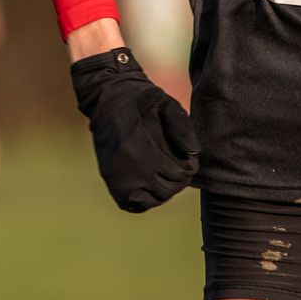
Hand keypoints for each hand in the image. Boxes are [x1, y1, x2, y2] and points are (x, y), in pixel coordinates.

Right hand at [68, 47, 197, 211]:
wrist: (106, 96)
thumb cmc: (140, 99)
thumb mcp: (166, 104)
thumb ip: (183, 127)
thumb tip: (194, 153)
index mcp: (144, 151)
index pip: (178, 176)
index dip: (188, 170)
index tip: (188, 162)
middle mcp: (128, 169)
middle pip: (165, 192)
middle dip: (177, 182)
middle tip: (179, 171)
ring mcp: (116, 176)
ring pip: (148, 201)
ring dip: (160, 192)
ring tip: (164, 177)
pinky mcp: (108, 177)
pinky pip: (129, 203)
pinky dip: (142, 199)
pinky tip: (148, 185)